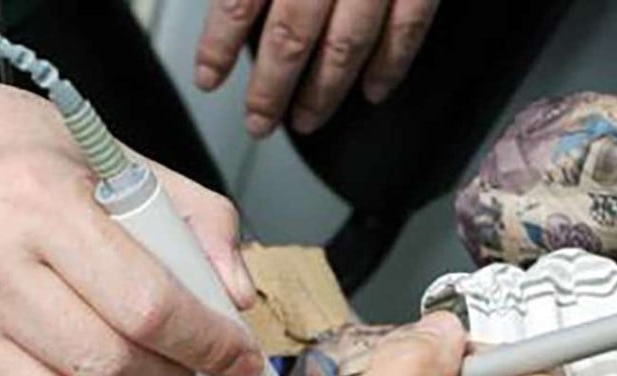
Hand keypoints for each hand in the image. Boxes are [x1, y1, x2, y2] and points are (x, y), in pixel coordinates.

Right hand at [0, 85, 260, 375]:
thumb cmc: (15, 150)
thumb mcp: (111, 157)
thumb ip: (192, 220)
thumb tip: (237, 298)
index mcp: (38, 207)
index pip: (146, 305)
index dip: (210, 340)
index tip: (241, 353)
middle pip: (110, 366)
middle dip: (173, 375)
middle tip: (189, 360)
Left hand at [196, 0, 440, 136]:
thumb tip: (231, 6)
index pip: (238, 4)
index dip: (218, 48)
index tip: (208, 80)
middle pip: (289, 38)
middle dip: (270, 91)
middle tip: (258, 124)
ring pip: (344, 45)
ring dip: (323, 92)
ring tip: (303, 121)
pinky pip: (408, 27)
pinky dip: (390, 66)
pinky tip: (373, 91)